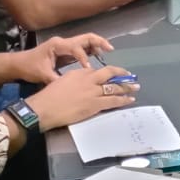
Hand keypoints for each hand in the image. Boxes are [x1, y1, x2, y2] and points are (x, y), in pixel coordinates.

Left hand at [12, 32, 114, 83]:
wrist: (18, 64)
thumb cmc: (29, 67)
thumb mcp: (42, 75)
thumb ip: (57, 80)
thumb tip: (71, 88)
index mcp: (58, 45)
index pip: (76, 48)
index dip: (84, 58)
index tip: (89, 70)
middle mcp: (63, 42)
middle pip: (85, 37)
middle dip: (98, 42)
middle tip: (110, 49)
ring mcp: (65, 45)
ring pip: (85, 41)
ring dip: (96, 45)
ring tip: (107, 53)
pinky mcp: (66, 51)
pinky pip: (82, 48)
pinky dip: (91, 51)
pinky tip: (98, 58)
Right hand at [24, 65, 138, 130]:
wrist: (44, 108)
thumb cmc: (49, 96)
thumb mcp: (63, 81)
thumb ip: (76, 79)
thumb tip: (85, 83)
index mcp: (80, 73)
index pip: (99, 71)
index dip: (110, 72)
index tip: (116, 73)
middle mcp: (89, 79)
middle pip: (110, 74)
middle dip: (123, 75)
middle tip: (131, 77)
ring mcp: (93, 92)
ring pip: (114, 88)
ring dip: (126, 87)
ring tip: (135, 87)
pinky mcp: (94, 105)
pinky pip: (112, 101)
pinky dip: (123, 100)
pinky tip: (130, 99)